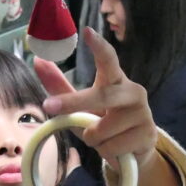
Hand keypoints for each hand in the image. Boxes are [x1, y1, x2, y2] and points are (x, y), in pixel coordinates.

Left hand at [33, 27, 156, 167]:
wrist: (133, 153)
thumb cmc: (104, 123)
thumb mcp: (80, 107)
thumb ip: (60, 86)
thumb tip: (37, 61)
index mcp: (116, 80)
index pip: (109, 60)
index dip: (99, 46)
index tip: (87, 32)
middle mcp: (133, 92)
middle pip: (101, 96)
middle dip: (74, 103)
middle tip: (49, 106)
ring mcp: (143, 113)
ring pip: (101, 130)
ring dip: (94, 140)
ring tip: (105, 139)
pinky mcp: (148, 134)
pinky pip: (111, 147)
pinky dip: (106, 152)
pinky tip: (118, 149)